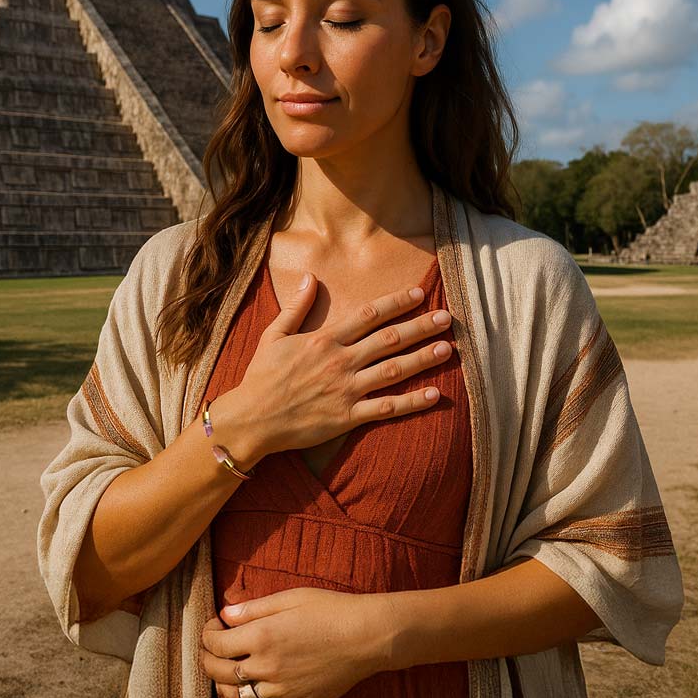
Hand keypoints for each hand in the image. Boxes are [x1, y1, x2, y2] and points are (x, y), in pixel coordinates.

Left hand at [199, 587, 393, 697]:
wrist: (366, 637)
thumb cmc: (330, 610)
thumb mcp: (290, 598)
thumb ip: (254, 608)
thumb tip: (225, 614)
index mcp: (262, 636)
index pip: (216, 644)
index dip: (207, 634)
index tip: (214, 625)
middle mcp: (266, 667)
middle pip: (219, 672)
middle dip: (208, 658)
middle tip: (212, 647)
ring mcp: (280, 690)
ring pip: (235, 697)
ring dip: (223, 684)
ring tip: (226, 669)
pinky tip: (250, 687)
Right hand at [220, 270, 453, 459]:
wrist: (250, 420)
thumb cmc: (261, 377)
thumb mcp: (274, 335)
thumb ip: (296, 306)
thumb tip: (308, 276)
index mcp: (324, 339)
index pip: (369, 315)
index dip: (396, 302)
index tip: (419, 293)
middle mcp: (340, 361)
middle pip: (389, 340)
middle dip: (421, 327)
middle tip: (448, 319)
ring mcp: (346, 390)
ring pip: (393, 371)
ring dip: (423, 359)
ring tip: (448, 350)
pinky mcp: (347, 417)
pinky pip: (386, 408)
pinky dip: (412, 402)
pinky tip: (434, 394)